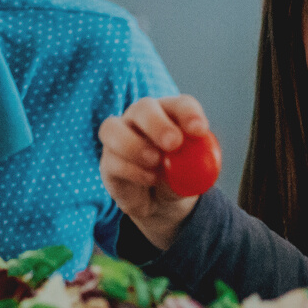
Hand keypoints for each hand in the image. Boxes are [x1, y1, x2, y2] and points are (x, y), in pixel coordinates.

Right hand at [98, 94, 213, 248]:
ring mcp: (120, 136)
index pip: (180, 105)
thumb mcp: (195, 174)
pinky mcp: (108, 161)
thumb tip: (197, 160)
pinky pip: (113, 160)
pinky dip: (133, 170)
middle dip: (158, 124)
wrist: (160, 202)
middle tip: (173, 143)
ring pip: (113, 128)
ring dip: (135, 145)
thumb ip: (196, 165)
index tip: (199, 130)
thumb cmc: (180, 178)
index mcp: (170, 113)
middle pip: (144, 108)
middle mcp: (141, 117)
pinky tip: (150, 180)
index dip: (189, 114)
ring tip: (156, 161)